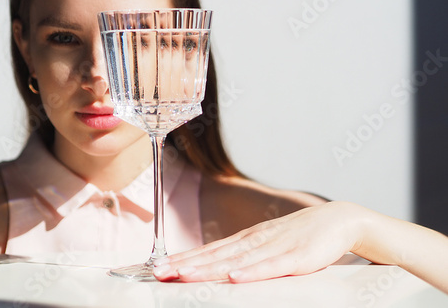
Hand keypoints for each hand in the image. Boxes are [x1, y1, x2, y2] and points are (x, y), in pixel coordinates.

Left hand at [153, 201, 365, 282]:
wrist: (337, 219)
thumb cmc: (298, 235)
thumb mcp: (267, 243)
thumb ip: (244, 254)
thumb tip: (219, 267)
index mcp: (247, 239)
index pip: (209, 250)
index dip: (184, 259)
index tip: (159, 267)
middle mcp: (255, 240)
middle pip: (215, 255)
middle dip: (185, 264)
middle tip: (158, 272)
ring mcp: (275, 247)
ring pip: (236, 260)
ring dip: (208, 268)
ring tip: (183, 275)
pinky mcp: (298, 256)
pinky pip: (272, 266)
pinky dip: (252, 271)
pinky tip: (235, 277)